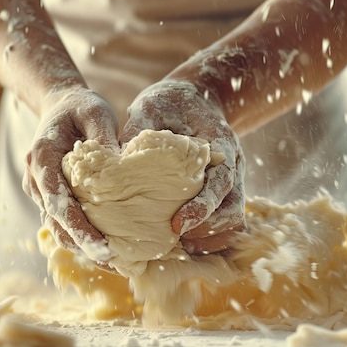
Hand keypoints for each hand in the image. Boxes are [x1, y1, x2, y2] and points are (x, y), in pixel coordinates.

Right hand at [23, 87, 118, 255]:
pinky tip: (104, 250)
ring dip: (81, 246)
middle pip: (56, 220)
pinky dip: (80, 237)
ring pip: (57, 227)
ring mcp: (40, 190)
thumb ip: (103, 135)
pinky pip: (62, 222)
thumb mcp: (95, 111)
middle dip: (82, 244)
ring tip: (112, 262)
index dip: (78, 226)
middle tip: (112, 262)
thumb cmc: (79, 107)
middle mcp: (35, 177)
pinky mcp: (50, 196)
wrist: (59, 104)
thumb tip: (119, 164)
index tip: (100, 245)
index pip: (57, 199)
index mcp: (42, 157)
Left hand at [120, 80, 245, 254]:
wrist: (194, 97)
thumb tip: (112, 161)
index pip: (221, 182)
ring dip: (209, 238)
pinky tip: (182, 243)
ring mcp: (229, 182)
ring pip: (233, 221)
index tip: (178, 224)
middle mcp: (231, 167)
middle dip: (207, 231)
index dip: (202, 207)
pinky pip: (223, 222)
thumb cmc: (169, 102)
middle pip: (233, 209)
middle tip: (174, 242)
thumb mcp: (151, 107)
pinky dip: (208, 236)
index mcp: (221, 145)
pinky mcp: (220, 194)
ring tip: (177, 248)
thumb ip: (138, 131)